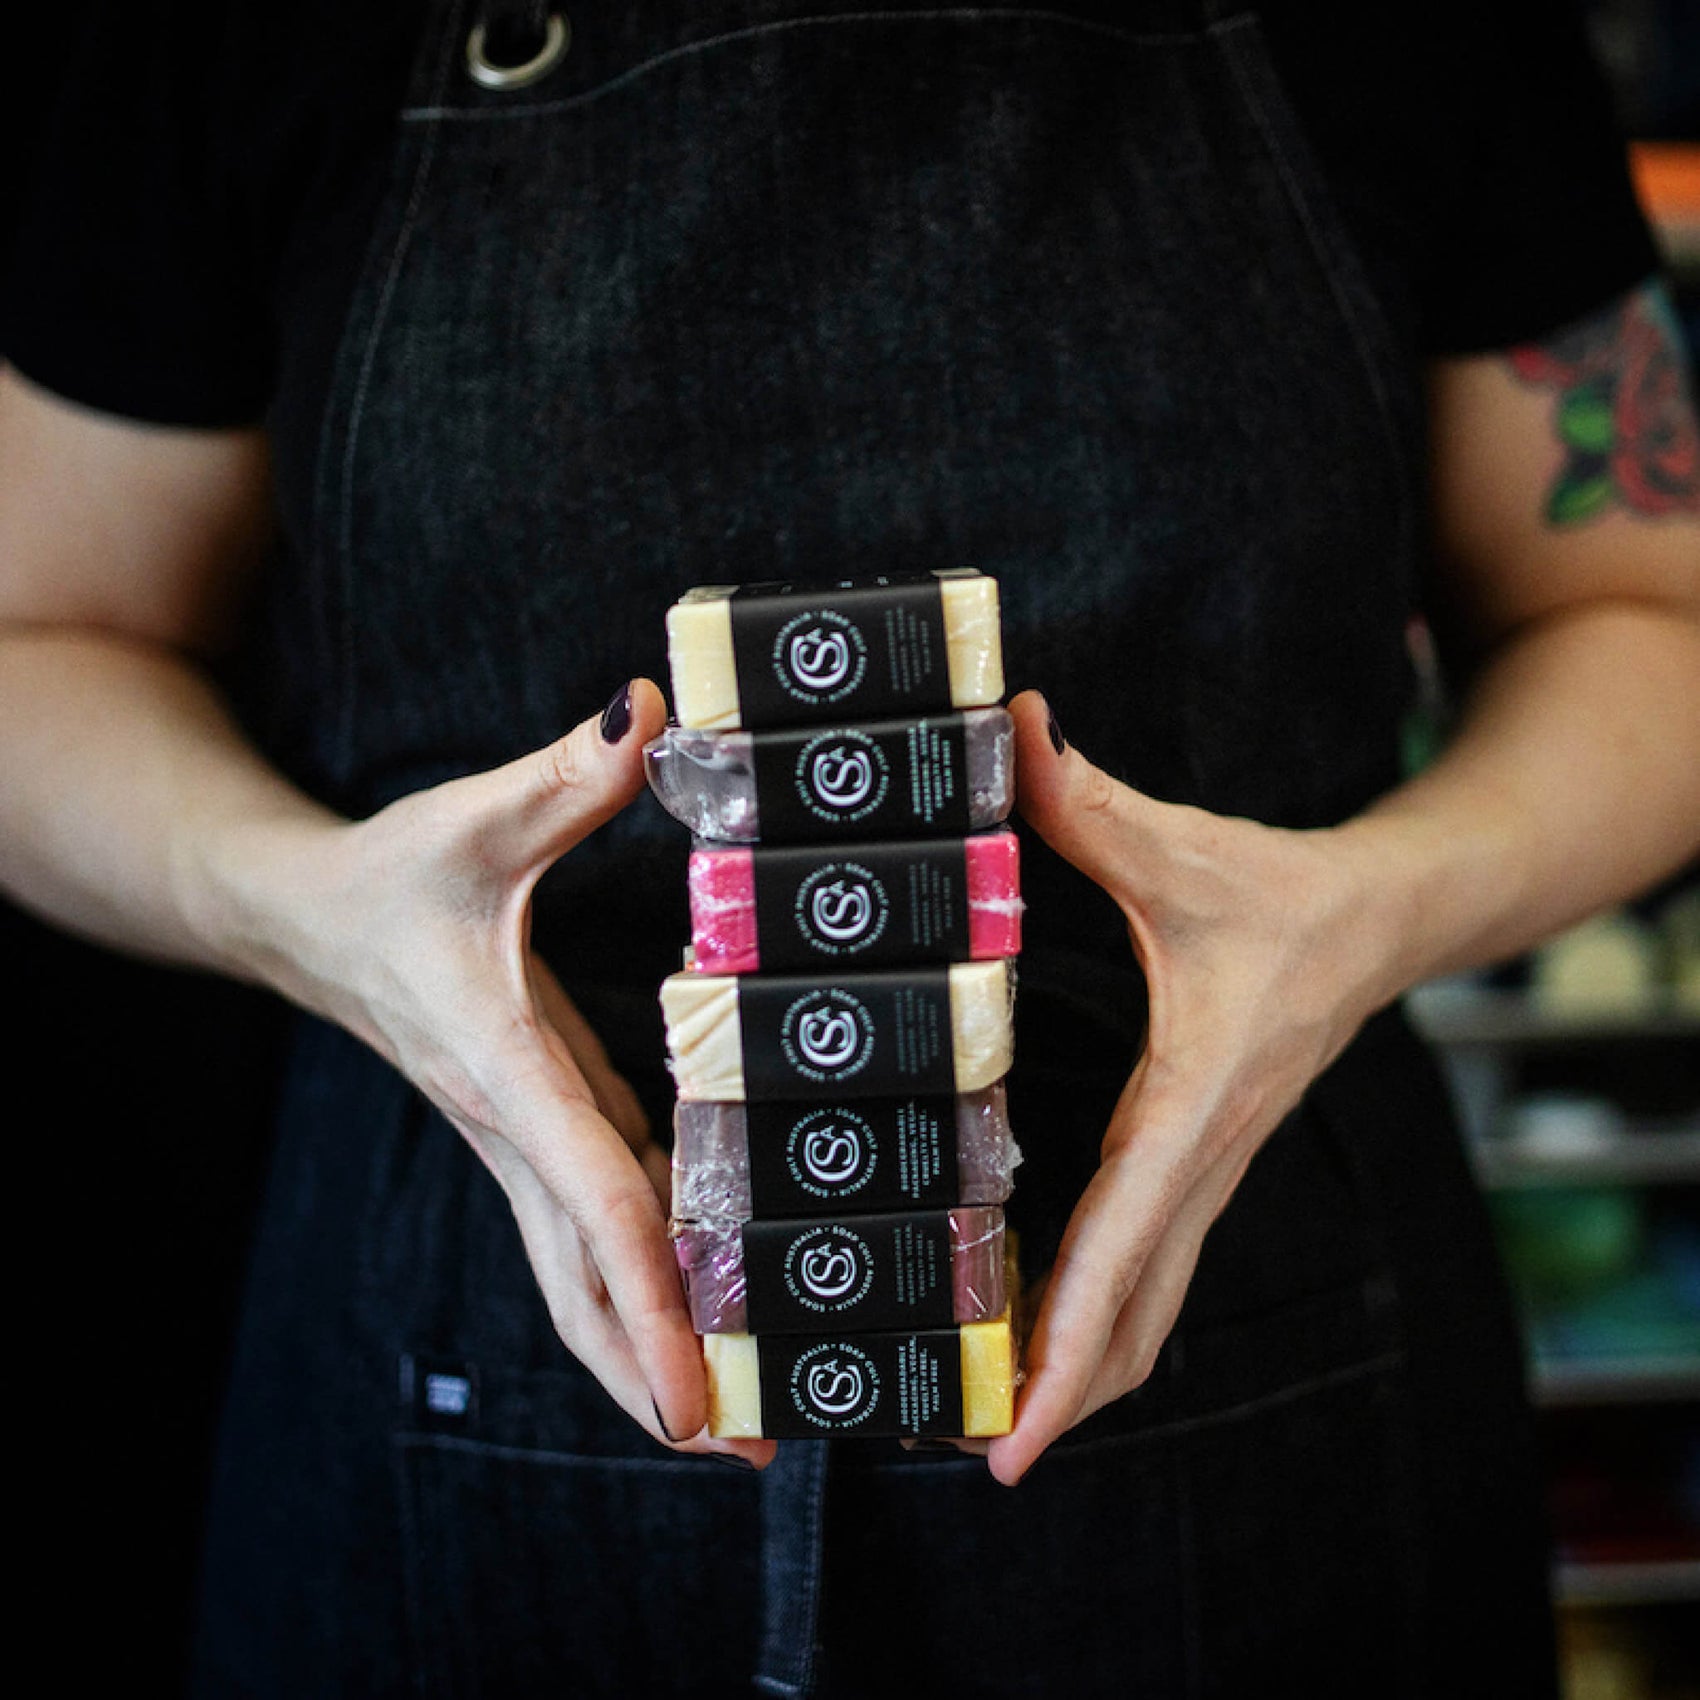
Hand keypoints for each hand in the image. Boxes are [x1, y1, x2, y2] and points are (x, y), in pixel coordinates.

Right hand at [214, 679, 774, 1467]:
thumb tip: (644, 714)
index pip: (591, 1194)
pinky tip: (700, 1308)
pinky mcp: (534, 1128)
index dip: (653, 1284)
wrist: (304, 916)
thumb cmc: (390, 875)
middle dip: (653, 1376)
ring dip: (645, 1354)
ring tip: (731, 1427)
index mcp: (505, 1069)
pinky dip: (639, 1287)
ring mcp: (522, 1141)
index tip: (700, 1379)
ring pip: (579, 1276)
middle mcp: (515, 1128)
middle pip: (581, 1284)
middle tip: (741, 1451)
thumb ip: (563, 777)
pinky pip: (588, 1231)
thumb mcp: (476, 818)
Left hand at [978, 690, 1400, 1484]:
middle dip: (1059, 1396)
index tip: (1019, 1429)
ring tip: (990, 1426)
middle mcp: (1202, 1158)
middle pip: (1133, 1313)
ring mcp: (1207, 1172)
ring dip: (1080, 1372)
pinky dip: (1099, 1320)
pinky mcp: (1199, 1163)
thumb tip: (1009, 727)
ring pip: (1147, 1306)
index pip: (1124, 1245)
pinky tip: (1043, 1342)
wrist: (1382, 918)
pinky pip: (1148, 1268)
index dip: (1068, 1342)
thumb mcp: (1183, 846)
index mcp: (1192, 1102)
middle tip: (970, 1457)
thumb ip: (1088, 800)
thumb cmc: (1285, 894)